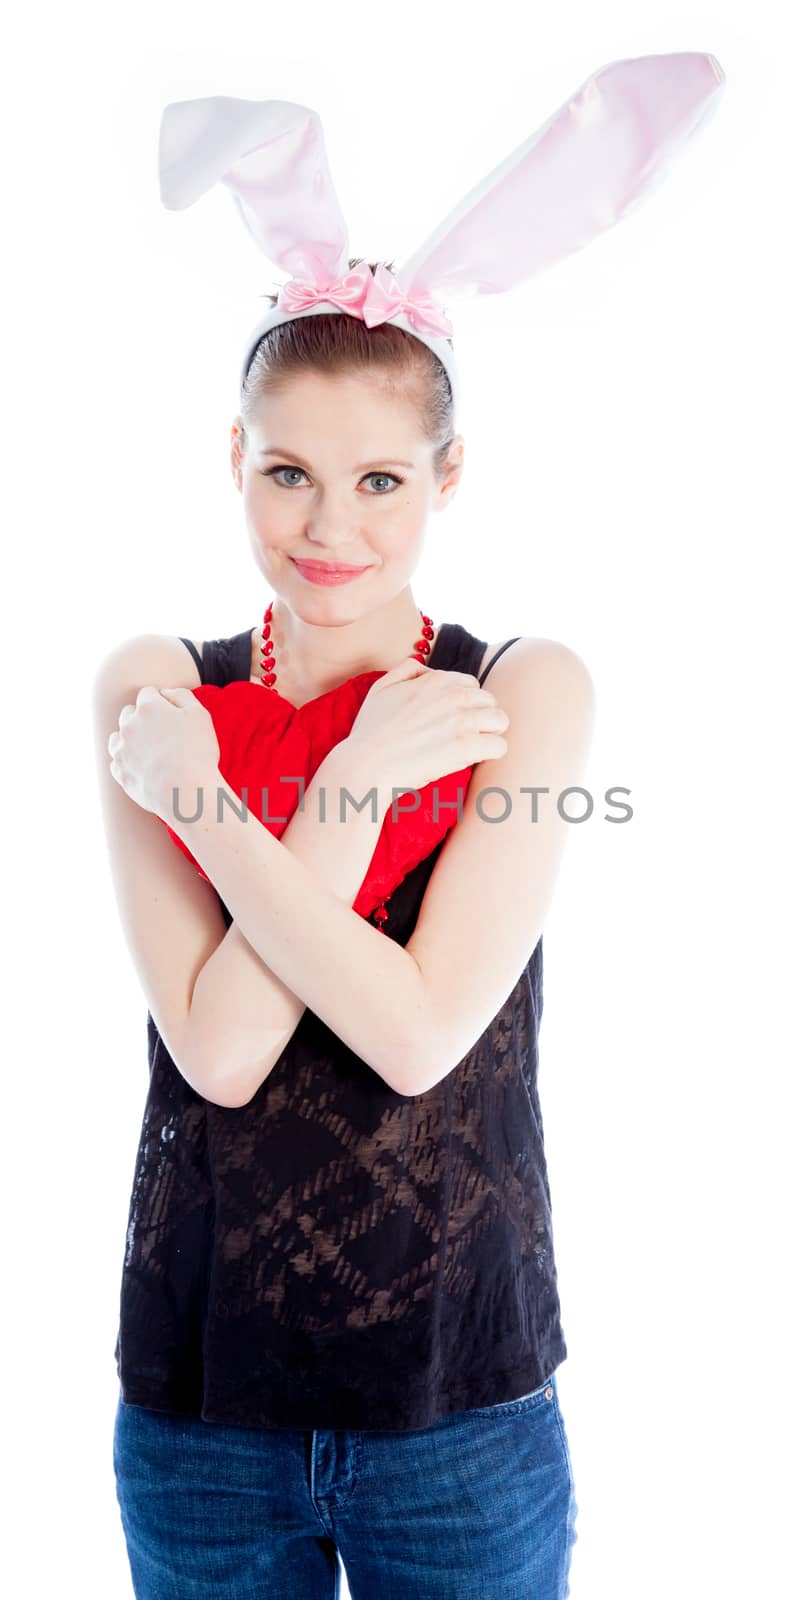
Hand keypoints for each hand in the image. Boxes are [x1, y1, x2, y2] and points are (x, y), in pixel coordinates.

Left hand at [107, 686, 220, 819]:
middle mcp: (128, 726)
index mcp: (148, 708)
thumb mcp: (200, 714)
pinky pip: (117, 762)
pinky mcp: (119, 773)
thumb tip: (165, 692)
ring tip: (151, 751)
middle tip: (163, 734)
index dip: (162, 702)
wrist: (186, 793)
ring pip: (118, 737)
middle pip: (129, 713)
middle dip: (142, 718)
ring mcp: (121, 751)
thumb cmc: (198, 753)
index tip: (173, 716)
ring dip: (130, 739)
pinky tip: (145, 768)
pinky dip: (127, 762)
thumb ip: (181, 695)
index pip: (148, 694)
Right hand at [343, 656, 509, 797]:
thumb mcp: (381, 688)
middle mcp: (452, 696)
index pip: (471, 685)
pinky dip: (490, 754)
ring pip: (500, 720)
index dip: (466, 703)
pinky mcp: (465, 747)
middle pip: (489, 701)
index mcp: (435, 680)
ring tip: (475, 747)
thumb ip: (406, 669)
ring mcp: (460, 721)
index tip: (455, 719)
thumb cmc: (369, 732)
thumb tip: (428, 669)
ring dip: (491, 733)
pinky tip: (474, 759)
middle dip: (481, 717)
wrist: (365, 766)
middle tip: (466, 735)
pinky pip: (499, 746)